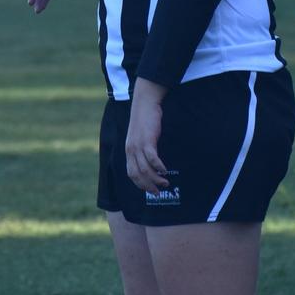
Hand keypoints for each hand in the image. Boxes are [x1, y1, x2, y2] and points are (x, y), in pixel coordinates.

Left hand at [126, 78, 169, 194]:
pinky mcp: (147, 140)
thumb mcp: (141, 136)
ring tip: (165, 182)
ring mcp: (138, 146)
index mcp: (129, 151)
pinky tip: (165, 170)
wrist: (145, 102)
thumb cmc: (146, 119)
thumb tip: (151, 159)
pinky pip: (152, 158)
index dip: (140, 184)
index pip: (131, 174)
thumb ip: (143, 147)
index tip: (151, 190)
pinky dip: (158, 167)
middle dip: (148, 186)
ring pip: (145, 169)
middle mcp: (131, 150)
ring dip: (155, 179)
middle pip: (137, 175)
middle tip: (159, 191)